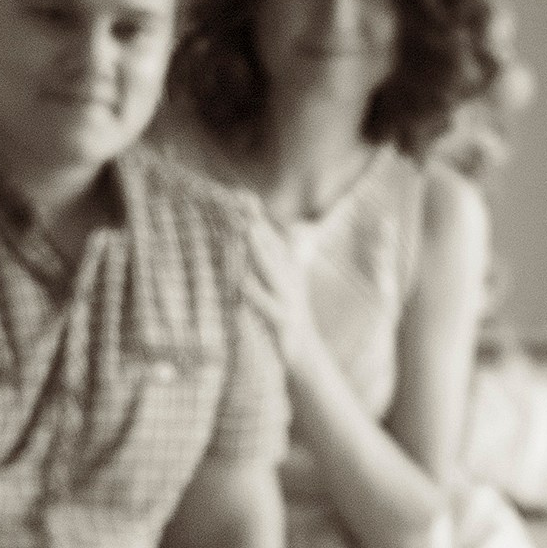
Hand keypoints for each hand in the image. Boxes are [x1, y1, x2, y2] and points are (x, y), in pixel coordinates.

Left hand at [235, 206, 321, 372]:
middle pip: (271, 247)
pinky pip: (266, 305)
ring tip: (247, 230)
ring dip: (260, 250)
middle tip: (241, 200)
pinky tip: (241, 281)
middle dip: (256, 224)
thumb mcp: (290, 284)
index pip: (270, 237)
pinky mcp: (282, 322)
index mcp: (287, 270)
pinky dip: (254, 292)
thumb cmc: (290, 316)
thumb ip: (287, 256)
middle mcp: (289, 280)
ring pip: (272, 271)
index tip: (241, 193)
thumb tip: (294, 229)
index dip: (257, 216)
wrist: (304, 354)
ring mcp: (287, 300)